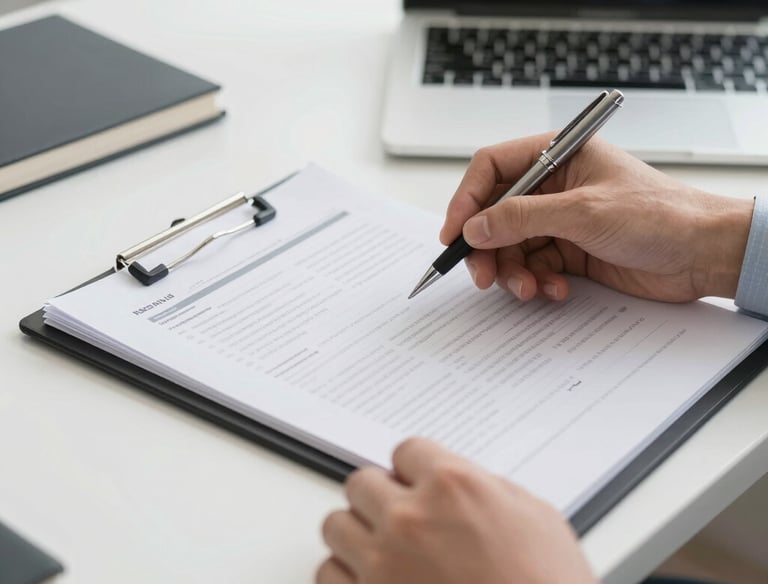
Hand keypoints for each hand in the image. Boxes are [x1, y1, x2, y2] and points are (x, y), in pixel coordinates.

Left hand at [317, 438, 594, 583]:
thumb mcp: (537, 519)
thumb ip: (488, 489)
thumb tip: (462, 484)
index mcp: (454, 486)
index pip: (406, 451)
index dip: (415, 470)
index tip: (418, 484)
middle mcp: (411, 518)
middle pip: (361, 482)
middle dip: (381, 497)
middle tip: (400, 516)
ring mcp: (383, 564)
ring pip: (336, 524)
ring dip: (358, 534)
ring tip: (383, 550)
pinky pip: (328, 573)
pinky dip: (346, 576)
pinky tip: (372, 581)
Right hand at [440, 134, 753, 302]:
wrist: (703, 254)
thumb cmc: (661, 215)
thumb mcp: (583, 212)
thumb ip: (522, 217)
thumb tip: (475, 227)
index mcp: (557, 157)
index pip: (492, 168)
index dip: (467, 200)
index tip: (455, 233)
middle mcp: (554, 187)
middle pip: (496, 214)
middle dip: (488, 247)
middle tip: (484, 275)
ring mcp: (561, 220)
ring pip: (512, 246)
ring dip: (513, 272)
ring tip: (528, 289)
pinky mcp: (570, 251)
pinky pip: (534, 267)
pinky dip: (536, 283)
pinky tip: (556, 291)